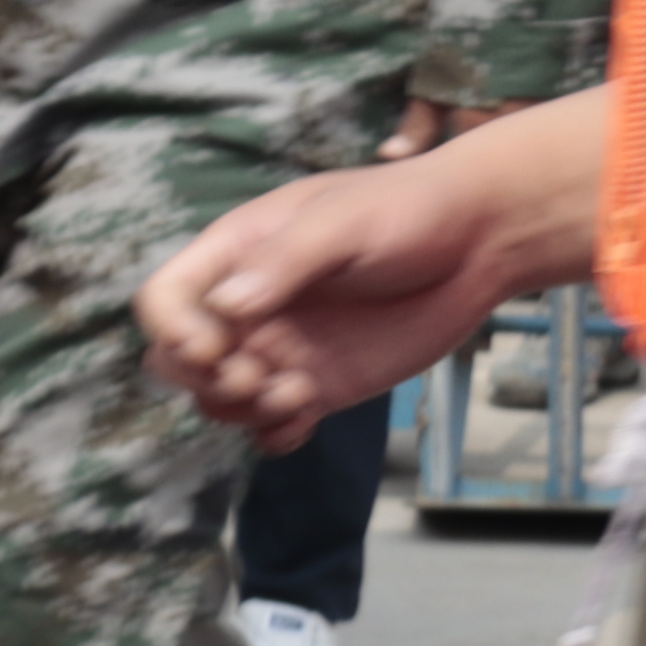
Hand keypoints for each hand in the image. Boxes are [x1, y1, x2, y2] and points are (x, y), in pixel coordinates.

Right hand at [134, 98, 607, 436]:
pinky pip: (271, 426)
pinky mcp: (319, 384)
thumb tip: (226, 308)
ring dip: (243, 409)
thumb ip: (284, 262)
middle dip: (205, 378)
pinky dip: (275, 434)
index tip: (214, 345)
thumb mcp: (342, 221)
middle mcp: (247, 308)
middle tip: (258, 376)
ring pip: (219, 399)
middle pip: (177, 359)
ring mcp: (281, 350)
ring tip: (297, 394)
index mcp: (236, 256)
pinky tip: (307, 418)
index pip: (164, 299)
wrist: (481, 241)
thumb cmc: (408, 211)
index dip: (172, 329)